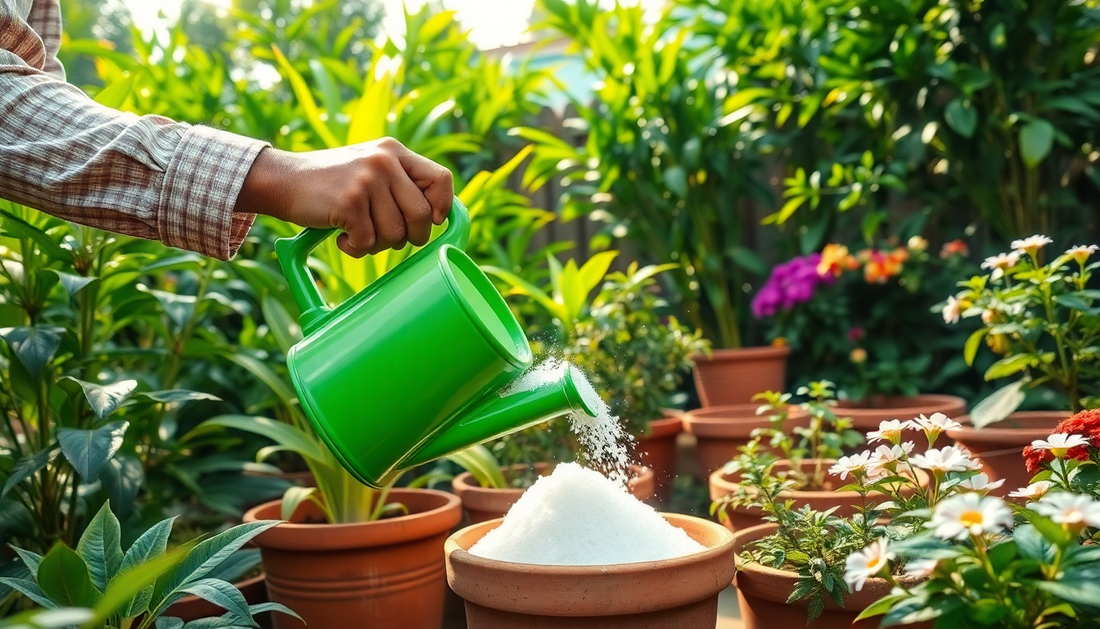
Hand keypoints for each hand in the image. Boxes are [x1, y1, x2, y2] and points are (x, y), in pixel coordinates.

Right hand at [236, 137, 453, 256]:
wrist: (283, 179)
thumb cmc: (332, 183)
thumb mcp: (370, 167)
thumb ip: (401, 183)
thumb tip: (438, 217)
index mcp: (394, 151)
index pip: (441, 179)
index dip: (442, 206)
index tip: (429, 221)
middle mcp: (384, 161)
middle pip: (421, 216)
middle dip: (409, 237)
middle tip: (385, 236)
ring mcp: (366, 181)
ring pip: (395, 234)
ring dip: (377, 245)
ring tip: (357, 232)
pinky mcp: (348, 202)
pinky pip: (367, 243)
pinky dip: (354, 249)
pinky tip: (340, 237)